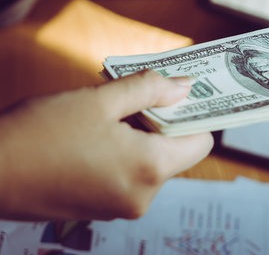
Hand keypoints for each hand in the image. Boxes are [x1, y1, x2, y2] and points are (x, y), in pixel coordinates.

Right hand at [0, 70, 212, 220]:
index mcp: (150, 169)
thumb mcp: (100, 100)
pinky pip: (128, 176)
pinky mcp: (101, 209)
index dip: (193, 116)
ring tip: (107, 115)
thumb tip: (185, 85)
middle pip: (175, 152)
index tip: (180, 96)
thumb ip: (149, 89)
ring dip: (139, 136)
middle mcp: (142, 196)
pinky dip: (123, 154)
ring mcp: (121, 207)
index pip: (200, 142)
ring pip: (150, 163)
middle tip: (135, 97)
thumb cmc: (40, 133)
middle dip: (160, 122)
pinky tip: (93, 136)